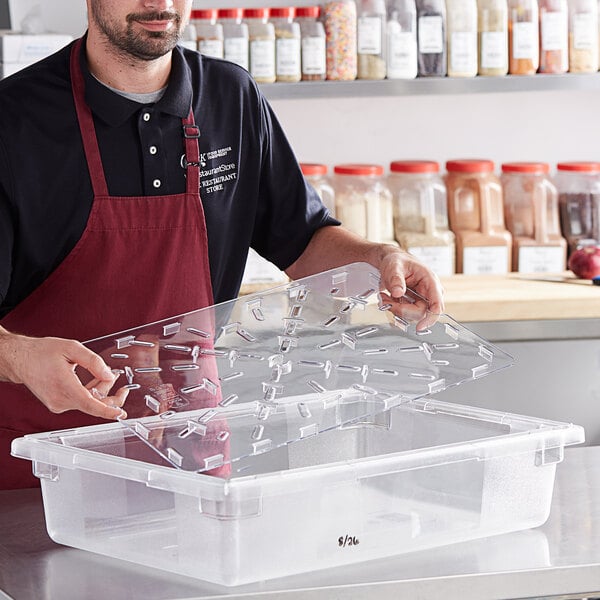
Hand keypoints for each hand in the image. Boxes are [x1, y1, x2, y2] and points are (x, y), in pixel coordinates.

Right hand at [0, 332, 128, 418]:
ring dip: (101, 392)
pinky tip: (96, 381)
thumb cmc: (42, 352)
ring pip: (88, 403)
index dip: (107, 411)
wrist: (21, 359)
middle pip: (93, 405)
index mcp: (64, 386)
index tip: (120, 414)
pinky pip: (80, 402)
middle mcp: (60, 400)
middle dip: (111, 398)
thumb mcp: (72, 348)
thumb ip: (94, 362)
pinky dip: (90, 393)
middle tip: (124, 389)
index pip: (90, 405)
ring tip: (108, 376)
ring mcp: (58, 404)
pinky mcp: (57, 404)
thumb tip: (110, 375)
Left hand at [373, 245, 443, 329]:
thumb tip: (398, 293)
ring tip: (385, 297)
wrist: (392, 261)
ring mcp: (422, 300)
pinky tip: (387, 298)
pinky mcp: (413, 304)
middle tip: (386, 301)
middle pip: (421, 312)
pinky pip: (405, 314)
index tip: (420, 327)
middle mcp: (429, 292)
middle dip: (401, 310)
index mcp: (430, 281)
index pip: (436, 304)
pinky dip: (394, 308)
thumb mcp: (394, 266)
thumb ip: (396, 279)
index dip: (431, 317)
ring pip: (411, 315)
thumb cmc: (397, 261)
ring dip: (395, 309)